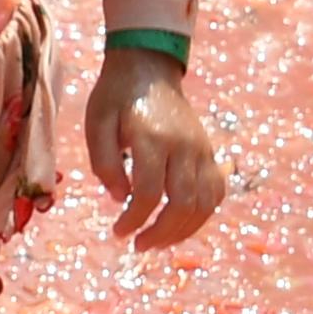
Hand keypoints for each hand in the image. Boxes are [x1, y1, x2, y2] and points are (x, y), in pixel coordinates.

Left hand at [86, 49, 223, 251]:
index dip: (134, 220)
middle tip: (138, 245)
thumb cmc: (116, 97)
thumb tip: (121, 198)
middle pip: (183, 204)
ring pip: (205, 203)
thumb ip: (104, 162)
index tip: (118, 232)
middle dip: (161, 233)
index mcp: (152, 138)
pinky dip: (202, 214)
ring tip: (157, 242)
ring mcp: (201, 149)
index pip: (150, 192)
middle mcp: (183, 146)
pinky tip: (180, 225)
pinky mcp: (209, 152)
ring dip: (182, 231)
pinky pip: (216, 192)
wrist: (148, 68)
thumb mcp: (97, 123)